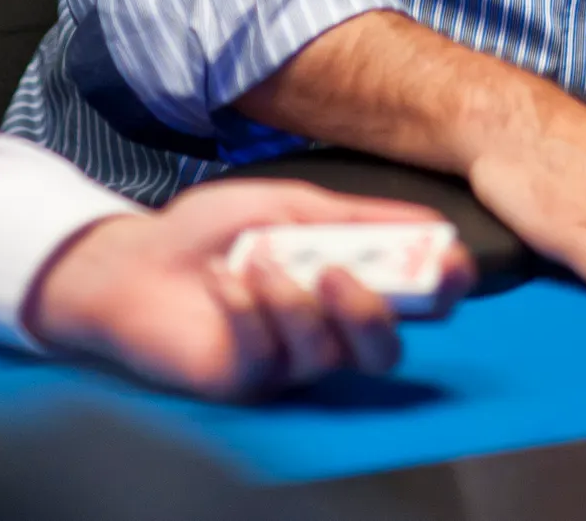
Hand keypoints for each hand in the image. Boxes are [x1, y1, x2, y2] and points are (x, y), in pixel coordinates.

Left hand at [24, 178, 473, 397]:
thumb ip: (357, 216)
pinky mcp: (245, 382)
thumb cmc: (212, 230)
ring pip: (327, 352)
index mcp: (349, 283)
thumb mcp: (290, 204)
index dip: (444, 286)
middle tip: (342, 272)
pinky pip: (267, 356)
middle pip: (385, 352)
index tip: (449, 260)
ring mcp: (288, 362)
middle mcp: (328, 331)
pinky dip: (249, 307)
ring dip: (295, 299)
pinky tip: (225, 277)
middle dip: (373, 312)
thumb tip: (428, 220)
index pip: (417, 302)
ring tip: (260, 259)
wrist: (136, 258)